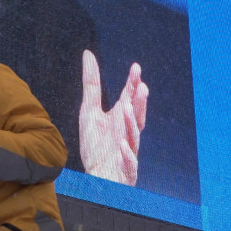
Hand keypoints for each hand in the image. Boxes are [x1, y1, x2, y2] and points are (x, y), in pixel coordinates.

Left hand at [78, 51, 147, 185]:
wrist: (94, 176)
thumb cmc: (96, 144)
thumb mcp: (89, 111)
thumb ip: (92, 84)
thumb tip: (88, 54)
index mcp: (120, 118)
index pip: (129, 98)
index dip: (133, 84)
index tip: (135, 68)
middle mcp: (127, 132)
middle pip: (136, 116)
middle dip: (139, 103)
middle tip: (141, 87)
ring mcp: (128, 151)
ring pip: (133, 137)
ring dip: (131, 124)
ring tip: (127, 109)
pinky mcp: (124, 170)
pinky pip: (128, 162)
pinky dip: (126, 154)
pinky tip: (121, 145)